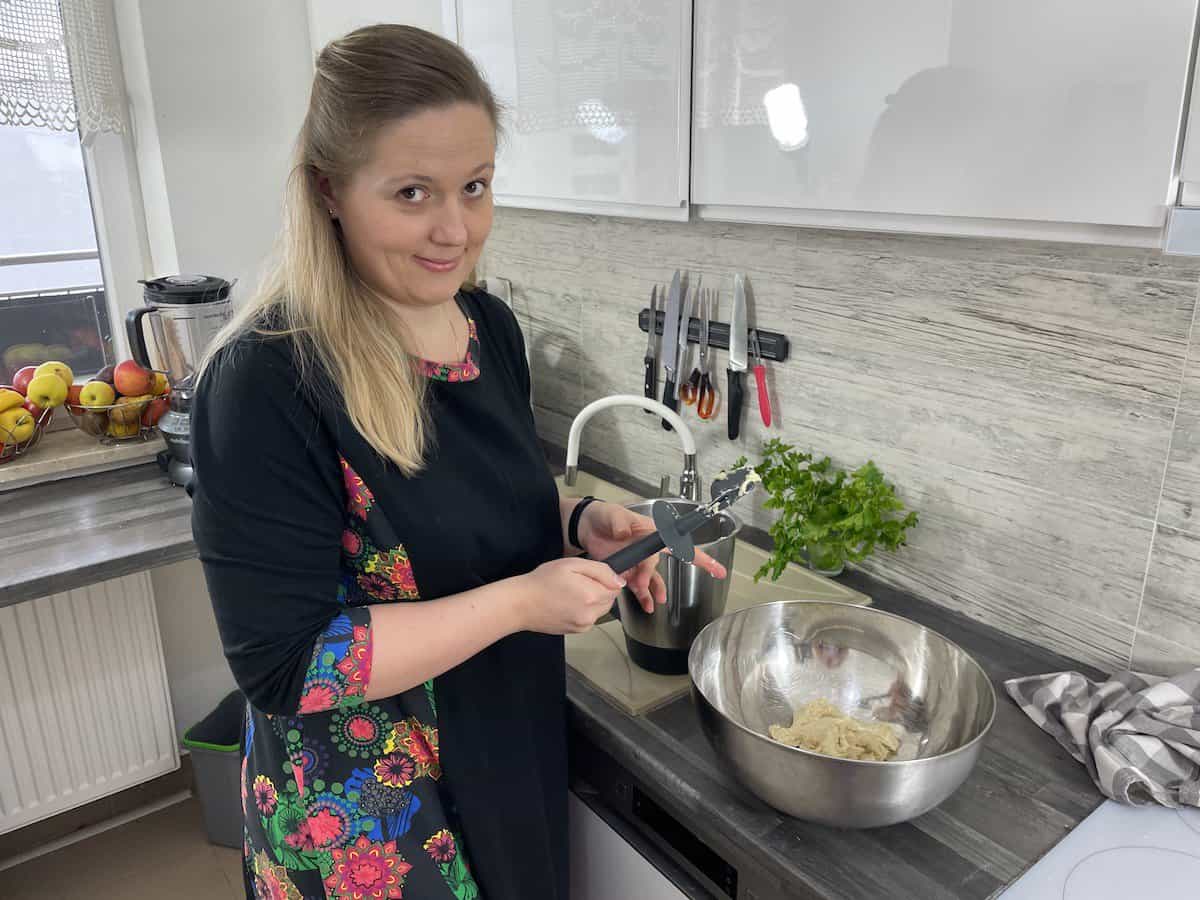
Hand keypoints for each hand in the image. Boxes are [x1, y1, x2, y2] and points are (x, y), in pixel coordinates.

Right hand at [517, 558, 625, 634]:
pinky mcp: (576, 631)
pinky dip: (582, 610)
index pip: (615, 587)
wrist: (520, 604)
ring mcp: (584, 625)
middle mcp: (591, 615)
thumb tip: (620, 581)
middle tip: (575, 582)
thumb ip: (601, 571)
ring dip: (591, 601)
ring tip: (569, 593)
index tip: (586, 576)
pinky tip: (566, 603)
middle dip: (598, 590)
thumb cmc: (542, 581)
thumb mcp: (572, 565)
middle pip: (609, 600)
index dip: (603, 579)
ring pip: (599, 610)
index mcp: (593, 596)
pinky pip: (588, 618)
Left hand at [578, 501, 727, 613]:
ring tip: (651, 602)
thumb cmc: (604, 516)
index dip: (700, 557)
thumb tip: (625, 531)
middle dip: (649, 576)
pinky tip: (646, 605)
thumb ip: (620, 522)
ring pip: (652, 579)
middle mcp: (648, 548)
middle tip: (638, 581)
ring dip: (652, 591)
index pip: (680, 544)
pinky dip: (643, 596)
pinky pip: (639, 586)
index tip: (716, 569)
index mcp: (651, 532)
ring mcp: (639, 561)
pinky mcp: (628, 571)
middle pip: (657, 565)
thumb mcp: (613, 515)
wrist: (586, 528)